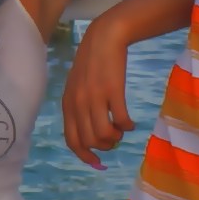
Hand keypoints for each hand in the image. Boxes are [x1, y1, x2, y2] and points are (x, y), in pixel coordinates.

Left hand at [62, 20, 138, 167]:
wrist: (103, 38)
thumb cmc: (91, 64)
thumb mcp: (76, 87)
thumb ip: (79, 109)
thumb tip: (90, 135)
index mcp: (67, 104)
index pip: (71, 140)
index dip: (84, 155)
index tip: (97, 161)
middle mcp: (78, 104)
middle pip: (89, 140)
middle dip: (104, 146)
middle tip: (114, 138)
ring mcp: (95, 98)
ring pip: (104, 134)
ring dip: (116, 137)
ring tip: (121, 129)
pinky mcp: (113, 91)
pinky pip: (121, 120)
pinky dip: (127, 126)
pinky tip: (131, 122)